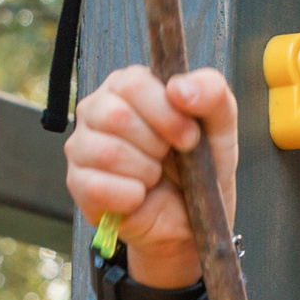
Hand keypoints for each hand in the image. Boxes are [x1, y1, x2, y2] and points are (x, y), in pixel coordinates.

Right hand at [62, 65, 238, 293]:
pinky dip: (131, 197)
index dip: (166, 114)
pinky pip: (98, 187)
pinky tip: (140, 196)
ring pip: (108, 153)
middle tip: (169, 158)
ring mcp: (81, 147)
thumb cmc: (201, 162)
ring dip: (147, 171)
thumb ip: (212, 92)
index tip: (190, 137)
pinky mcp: (78, 184)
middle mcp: (96, 110)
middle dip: (157, 144)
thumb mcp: (221, 123)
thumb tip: (178, 89)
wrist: (192, 215)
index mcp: (127, 85)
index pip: (132, 84)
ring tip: (155, 176)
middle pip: (116, 116)